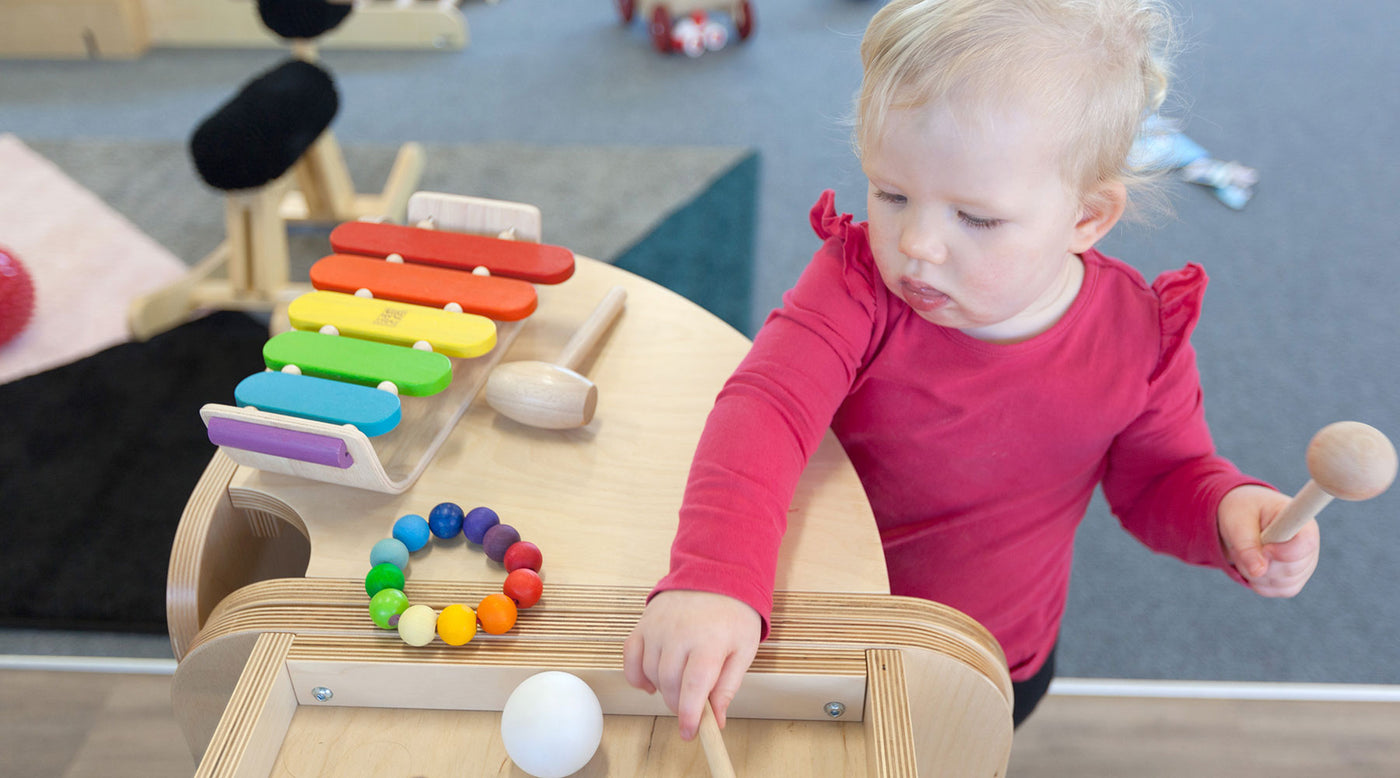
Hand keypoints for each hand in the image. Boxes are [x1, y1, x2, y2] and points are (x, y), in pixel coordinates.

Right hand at [622, 589, 760, 740]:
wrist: (716, 575)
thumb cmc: (733, 615)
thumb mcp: (743, 650)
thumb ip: (728, 686)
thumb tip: (715, 720)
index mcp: (709, 642)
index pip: (694, 687)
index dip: (689, 715)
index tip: (690, 733)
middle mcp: (679, 634)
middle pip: (670, 684)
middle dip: (680, 704)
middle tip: (692, 706)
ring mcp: (658, 627)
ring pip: (651, 674)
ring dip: (663, 690)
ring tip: (680, 685)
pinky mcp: (644, 623)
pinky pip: (631, 658)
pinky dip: (637, 676)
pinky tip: (652, 682)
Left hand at [1218, 484, 1319, 596]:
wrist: (1242, 520)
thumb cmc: (1242, 513)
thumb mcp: (1237, 522)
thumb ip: (1246, 545)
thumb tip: (1258, 572)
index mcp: (1299, 521)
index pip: (1307, 543)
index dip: (1285, 552)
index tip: (1265, 549)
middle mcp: (1308, 545)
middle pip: (1293, 569)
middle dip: (1263, 563)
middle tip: (1246, 546)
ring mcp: (1305, 565)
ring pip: (1284, 583)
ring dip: (1256, 573)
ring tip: (1248, 552)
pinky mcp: (1295, 579)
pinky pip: (1278, 591)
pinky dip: (1259, 582)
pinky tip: (1254, 564)